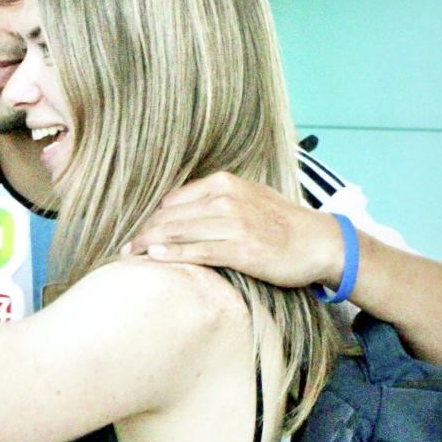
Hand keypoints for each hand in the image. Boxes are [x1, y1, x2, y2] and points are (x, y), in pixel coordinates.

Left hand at [125, 171, 342, 288]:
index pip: (173, 200)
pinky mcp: (240, 249)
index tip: (135, 230)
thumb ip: (214, 199)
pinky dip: (172, 254)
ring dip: (148, 244)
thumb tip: (177, 209)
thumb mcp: (247, 197)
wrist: (318, 242)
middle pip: (170, 216)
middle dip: (143, 231)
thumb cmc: (280, 222)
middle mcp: (226, 199)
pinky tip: (153, 258)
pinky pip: (198, 251)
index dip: (150, 217)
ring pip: (178, 232)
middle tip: (123, 245)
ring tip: (128, 254)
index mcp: (224, 183)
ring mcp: (233, 224)